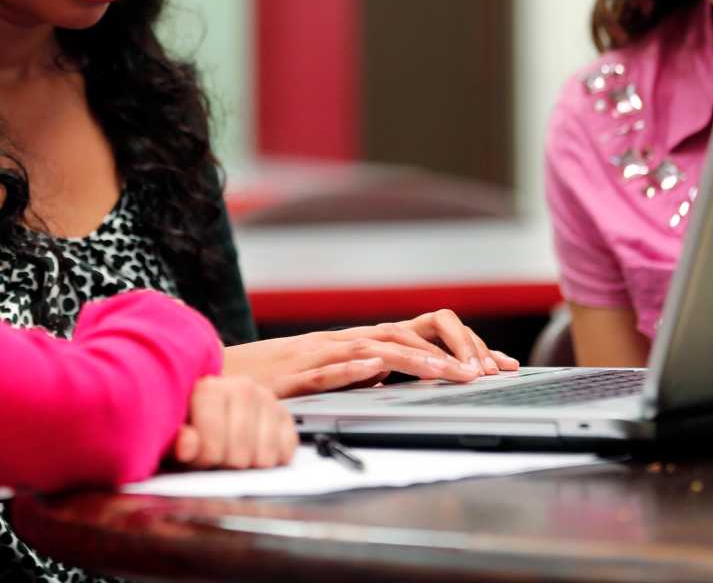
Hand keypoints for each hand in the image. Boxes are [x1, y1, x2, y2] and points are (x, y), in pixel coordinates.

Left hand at [169, 375, 297, 468]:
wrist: (206, 410)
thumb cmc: (188, 424)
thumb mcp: (172, 434)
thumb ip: (177, 441)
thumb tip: (187, 443)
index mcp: (210, 388)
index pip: (212, 444)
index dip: (203, 461)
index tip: (195, 459)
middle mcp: (243, 388)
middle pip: (240, 455)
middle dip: (225, 465)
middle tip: (214, 459)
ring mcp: (267, 400)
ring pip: (264, 457)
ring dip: (248, 466)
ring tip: (231, 455)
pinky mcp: (285, 415)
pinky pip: (286, 452)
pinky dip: (271, 460)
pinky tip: (253, 453)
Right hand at [222, 310, 520, 398]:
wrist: (218, 375)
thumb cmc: (274, 378)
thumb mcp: (329, 375)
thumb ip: (359, 372)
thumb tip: (389, 377)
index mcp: (355, 342)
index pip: (417, 334)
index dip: (457, 346)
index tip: (494, 367)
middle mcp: (343, 340)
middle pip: (406, 334)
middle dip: (449, 351)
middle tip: (485, 373)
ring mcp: (320, 353)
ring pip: (376, 347)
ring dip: (417, 360)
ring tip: (452, 375)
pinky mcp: (295, 372)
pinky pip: (330, 368)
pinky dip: (356, 367)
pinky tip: (379, 370)